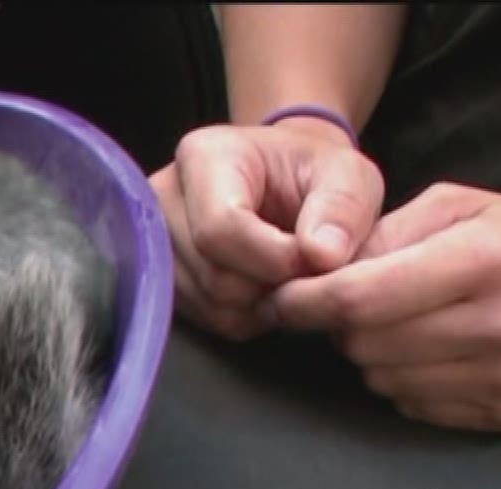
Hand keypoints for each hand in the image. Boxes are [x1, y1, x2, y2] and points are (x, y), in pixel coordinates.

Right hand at [152, 119, 384, 340]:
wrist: (283, 182)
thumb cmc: (312, 173)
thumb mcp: (347, 174)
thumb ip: (343, 206)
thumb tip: (323, 256)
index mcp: (203, 157)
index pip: (219, 229)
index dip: (274, 257)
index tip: (315, 257)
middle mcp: (160, 200)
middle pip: (215, 275)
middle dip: (273, 283)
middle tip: (305, 263)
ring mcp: (153, 243)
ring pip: (213, 303)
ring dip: (263, 301)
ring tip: (285, 269)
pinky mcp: (162, 280)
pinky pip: (211, 319)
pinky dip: (249, 313)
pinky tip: (264, 284)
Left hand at [267, 184, 500, 434]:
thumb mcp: (469, 206)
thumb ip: (388, 233)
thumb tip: (319, 271)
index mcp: (484, 260)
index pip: (359, 299)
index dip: (304, 303)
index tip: (281, 300)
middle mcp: (499, 325)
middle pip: (363, 345)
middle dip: (342, 326)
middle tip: (359, 305)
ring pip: (384, 381)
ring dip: (376, 355)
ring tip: (409, 325)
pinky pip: (417, 407)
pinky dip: (410, 382)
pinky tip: (438, 353)